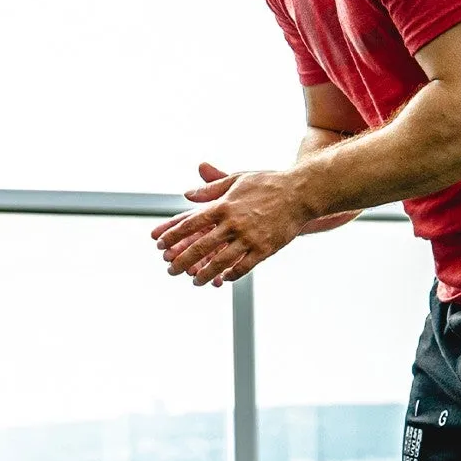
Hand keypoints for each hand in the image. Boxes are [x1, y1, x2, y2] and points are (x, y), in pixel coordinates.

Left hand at [151, 160, 313, 286]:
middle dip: (182, 261)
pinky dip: (232, 275)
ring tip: (195, 282)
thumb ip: (211, 188)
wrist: (301, 193)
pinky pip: (244, 267)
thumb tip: (187, 194)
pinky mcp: (265, 249)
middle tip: (170, 270)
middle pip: (200, 247)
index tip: (160, 245)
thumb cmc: (268, 183)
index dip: (172, 236)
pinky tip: (224, 279)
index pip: (189, 224)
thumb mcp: (237, 179)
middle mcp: (233, 224)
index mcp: (222, 206)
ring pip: (220, 262)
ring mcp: (249, 238)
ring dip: (205, 274)